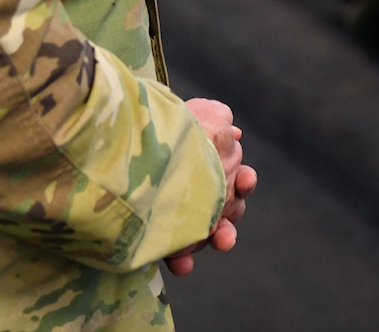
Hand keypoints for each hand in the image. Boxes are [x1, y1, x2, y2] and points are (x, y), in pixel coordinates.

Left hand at [165, 98, 258, 276]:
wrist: (134, 141)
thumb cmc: (166, 129)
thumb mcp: (197, 114)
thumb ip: (219, 119)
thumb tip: (236, 133)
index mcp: (210, 166)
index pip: (236, 178)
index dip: (244, 182)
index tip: (244, 180)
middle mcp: (199, 191)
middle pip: (227, 208)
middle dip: (232, 216)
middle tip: (234, 220)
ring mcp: (182, 214)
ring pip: (209, 233)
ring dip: (221, 237)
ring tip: (223, 241)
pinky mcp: (161, 236)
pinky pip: (178, 254)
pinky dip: (183, 260)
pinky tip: (183, 263)